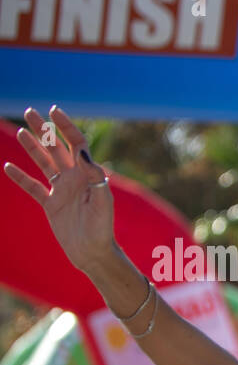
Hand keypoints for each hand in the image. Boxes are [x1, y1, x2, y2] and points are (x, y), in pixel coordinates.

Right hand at [4, 107, 118, 274]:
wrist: (92, 253)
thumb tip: (82, 151)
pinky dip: (21, 178)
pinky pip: (33, 187)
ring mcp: (62, 191)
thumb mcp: (102, 201)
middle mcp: (74, 179)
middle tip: (30, 112)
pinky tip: (8, 167)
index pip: (77, 144)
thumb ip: (94, 176)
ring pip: (44, 163)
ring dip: (32, 147)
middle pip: (57, 148)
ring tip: (20, 131)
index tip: (54, 111)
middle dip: (44, 130)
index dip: (66, 127)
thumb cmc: (102, 228)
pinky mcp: (51, 205)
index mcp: (88, 175)